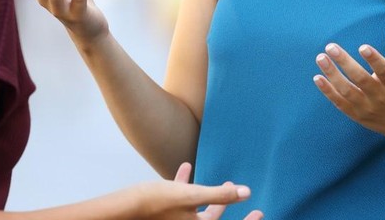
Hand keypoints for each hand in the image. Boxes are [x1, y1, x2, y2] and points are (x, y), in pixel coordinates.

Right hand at [131, 162, 262, 219]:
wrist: (125, 208)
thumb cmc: (157, 203)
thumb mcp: (191, 196)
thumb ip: (218, 194)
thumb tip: (246, 192)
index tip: (259, 212)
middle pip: (214, 218)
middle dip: (226, 204)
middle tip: (237, 194)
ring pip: (199, 209)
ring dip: (211, 195)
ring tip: (221, 180)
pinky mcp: (165, 212)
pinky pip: (180, 200)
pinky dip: (186, 186)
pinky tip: (186, 169)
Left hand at [313, 27, 384, 143]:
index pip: (384, 71)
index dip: (374, 60)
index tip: (362, 46)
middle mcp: (380, 96)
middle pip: (361, 80)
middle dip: (345, 63)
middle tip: (330, 46)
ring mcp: (368, 107)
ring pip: (347, 91)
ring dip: (332, 75)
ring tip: (321, 58)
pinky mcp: (357, 115)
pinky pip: (340, 103)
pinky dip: (328, 91)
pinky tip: (317, 77)